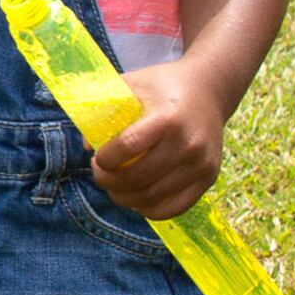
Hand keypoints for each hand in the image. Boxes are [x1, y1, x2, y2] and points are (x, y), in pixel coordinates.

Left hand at [89, 59, 231, 220]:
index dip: (106, 159)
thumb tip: (85, 147)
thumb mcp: (131, 85)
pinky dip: (149, 209)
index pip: (129, 146)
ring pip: (153, 198)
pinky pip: (174, 208)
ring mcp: (201, 163)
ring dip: (125, 198)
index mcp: (168, 117)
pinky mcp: (209, 178)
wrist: (208, 90)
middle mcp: (189, 143)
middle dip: (109, 182)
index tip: (98, 158)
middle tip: (100, 175)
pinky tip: (136, 198)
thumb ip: (103, 109)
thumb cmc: (161, 87)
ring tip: (114, 187)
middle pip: (139, 178)